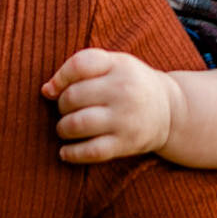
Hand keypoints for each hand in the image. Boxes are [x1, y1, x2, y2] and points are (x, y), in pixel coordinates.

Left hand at [41, 48, 182, 162]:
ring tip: (65, 128)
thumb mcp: (114, 64)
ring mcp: (125, 119)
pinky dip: (72, 153)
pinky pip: (91, 151)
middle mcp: (123, 91)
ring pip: (77, 124)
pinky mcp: (126, 143)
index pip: (79, 65)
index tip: (53, 88)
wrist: (170, 110)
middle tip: (66, 109)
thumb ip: (80, 68)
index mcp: (119, 65)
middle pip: (72, 96)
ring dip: (63, 128)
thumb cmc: (130, 83)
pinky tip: (65, 152)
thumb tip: (46, 91)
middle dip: (61, 105)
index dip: (59, 77)